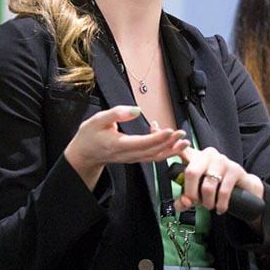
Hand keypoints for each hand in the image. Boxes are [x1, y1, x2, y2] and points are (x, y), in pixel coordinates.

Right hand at [64, 106, 188, 188]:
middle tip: (182, 133)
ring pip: (154, 157)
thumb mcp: (98, 120)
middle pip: (151, 152)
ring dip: (170, 150)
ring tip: (184, 142)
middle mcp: (127, 155)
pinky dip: (164, 151)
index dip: (157, 138)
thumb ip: (117, 114)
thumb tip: (135, 110)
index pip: (141, 143)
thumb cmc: (90, 136)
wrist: (85, 153)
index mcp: (118, 145)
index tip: (170, 131)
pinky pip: (152, 157)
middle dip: (169, 143)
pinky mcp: (135, 158)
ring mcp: (132, 158)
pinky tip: (172, 142)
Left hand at [174, 146, 263, 214]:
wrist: (244, 187)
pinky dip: (220, 205)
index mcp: (196, 156)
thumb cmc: (216, 188)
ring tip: (210, 206)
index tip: (157, 137)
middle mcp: (208, 154)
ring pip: (207, 186)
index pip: (180, 149)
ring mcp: (223, 161)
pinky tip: (220, 209)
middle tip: (195, 203)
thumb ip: (185, 199)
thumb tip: (183, 203)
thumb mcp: (198, 193)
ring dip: (207, 202)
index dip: (171, 147)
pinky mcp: (235, 170)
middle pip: (192, 172)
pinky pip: (223, 191)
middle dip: (191, 193)